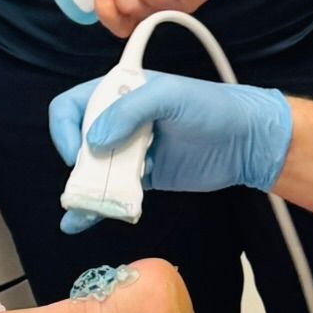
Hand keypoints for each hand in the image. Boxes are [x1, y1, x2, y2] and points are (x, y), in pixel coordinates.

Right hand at [49, 71, 292, 230]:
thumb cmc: (213, 107)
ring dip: (83, 191)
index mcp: (120, 91)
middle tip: (89, 184)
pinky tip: (82, 221)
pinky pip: (111, 192)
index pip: (73, 106)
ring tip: (81, 210)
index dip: (66, 129)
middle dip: (78, 165)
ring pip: (92, 171)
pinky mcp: (142, 177)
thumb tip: (95, 140)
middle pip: (79, 143)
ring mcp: (130, 151)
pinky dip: (96, 207)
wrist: (246, 141)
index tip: (78, 151)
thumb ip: (131, 110)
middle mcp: (119, 120)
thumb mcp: (171, 96)